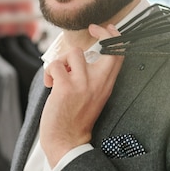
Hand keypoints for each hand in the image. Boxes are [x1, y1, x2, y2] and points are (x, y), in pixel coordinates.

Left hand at [40, 24, 123, 166]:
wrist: (68, 142)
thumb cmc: (77, 118)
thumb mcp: (94, 95)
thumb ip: (92, 76)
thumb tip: (79, 56)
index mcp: (107, 84)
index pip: (120, 54)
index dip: (115, 36)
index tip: (106, 28)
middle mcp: (100, 81)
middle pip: (110, 47)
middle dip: (103, 32)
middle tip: (92, 29)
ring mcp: (84, 84)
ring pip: (75, 53)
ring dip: (63, 61)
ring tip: (59, 76)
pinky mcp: (66, 87)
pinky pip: (55, 66)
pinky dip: (49, 73)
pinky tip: (50, 85)